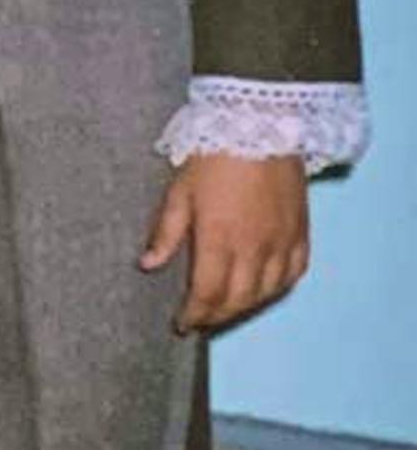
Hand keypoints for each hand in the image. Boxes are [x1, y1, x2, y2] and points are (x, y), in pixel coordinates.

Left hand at [140, 153, 308, 331]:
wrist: (261, 125)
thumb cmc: (213, 155)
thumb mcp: (179, 190)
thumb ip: (166, 232)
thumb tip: (147, 265)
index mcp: (219, 238)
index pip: (208, 293)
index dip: (194, 314)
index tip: (181, 324)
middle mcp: (255, 248)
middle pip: (238, 300)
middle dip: (217, 317)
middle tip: (200, 321)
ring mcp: (282, 242)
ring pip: (266, 293)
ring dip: (244, 308)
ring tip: (225, 310)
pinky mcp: (301, 233)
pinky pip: (293, 274)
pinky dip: (276, 290)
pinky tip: (262, 291)